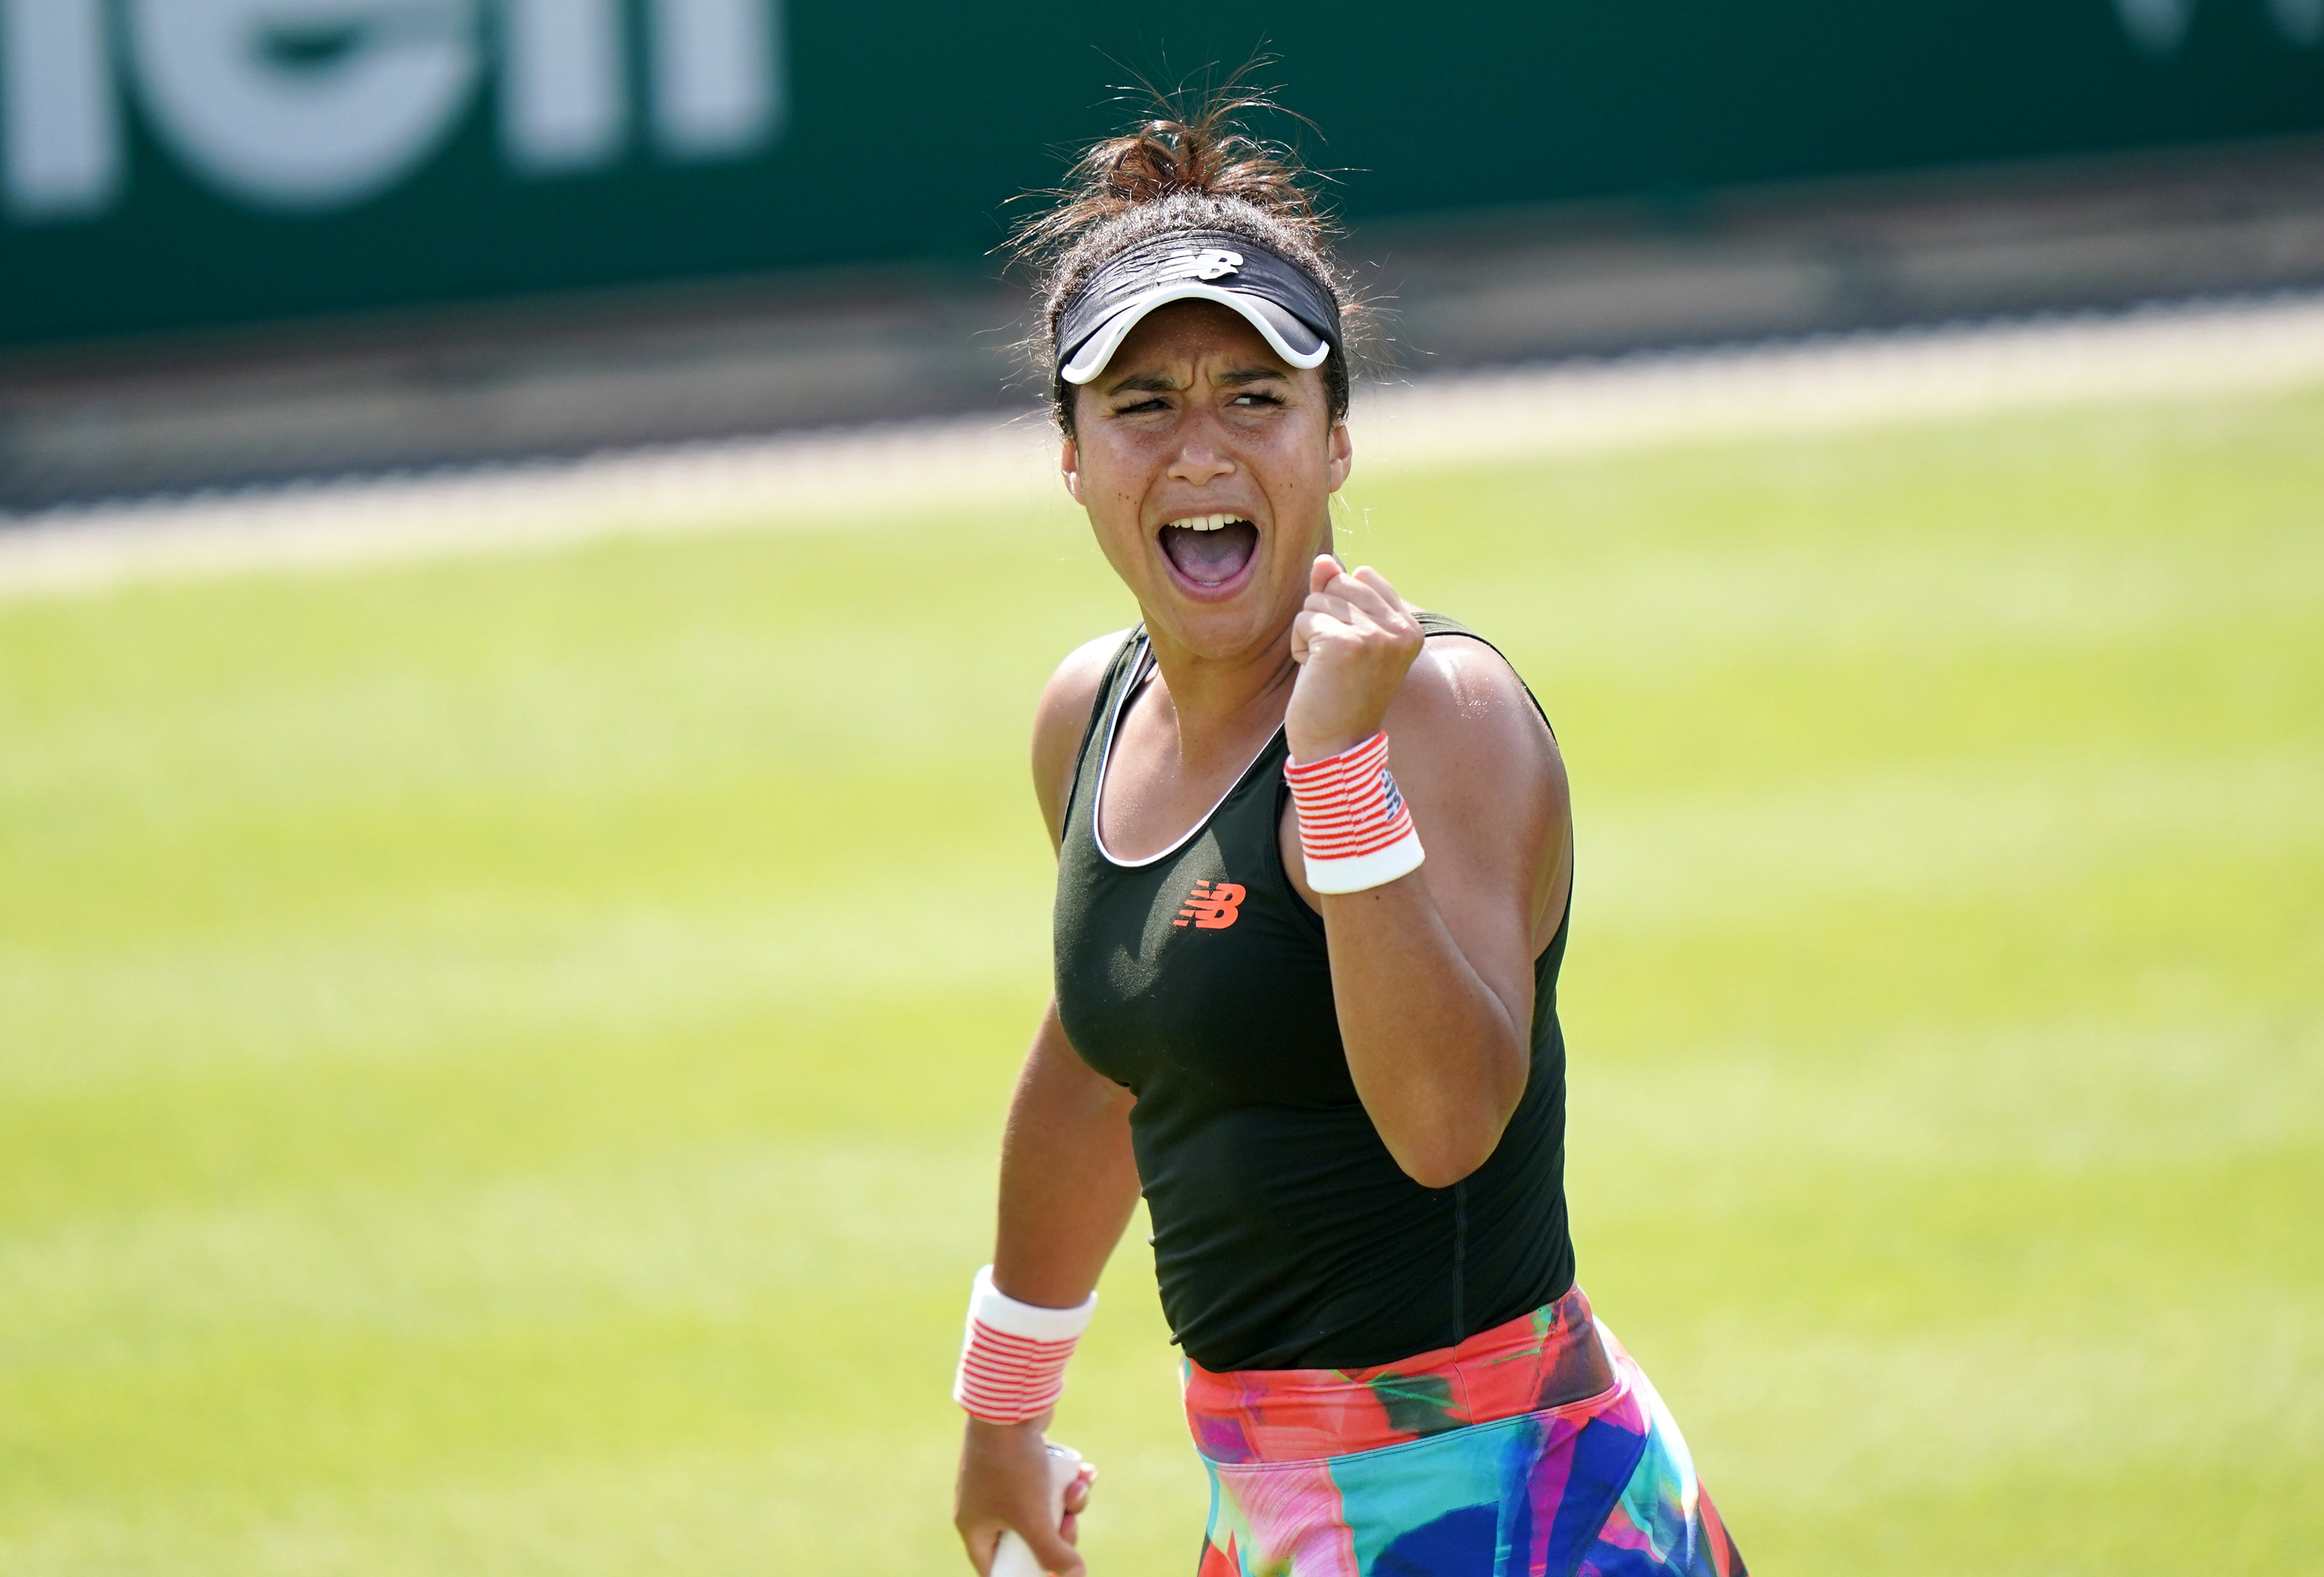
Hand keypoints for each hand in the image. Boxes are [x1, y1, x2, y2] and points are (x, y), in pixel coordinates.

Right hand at [954, 1417, 1096, 1575]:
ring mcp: (1003, 1478)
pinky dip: (1068, 1481)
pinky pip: (1048, 1481)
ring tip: (1078, 1489)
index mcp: (975, 1526)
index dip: (1024, 1574)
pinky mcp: (1022, 1457)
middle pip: (1028, 1538)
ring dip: (1068, 1504)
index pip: (995, 1567)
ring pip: (1043, 1508)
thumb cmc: (1012, 1466)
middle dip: (1056, 1533)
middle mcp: (985, 1504)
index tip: (1050, 1574)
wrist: (1010, 1405)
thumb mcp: (1033, 1519)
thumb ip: (1054, 1554)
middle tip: (1070, 1525)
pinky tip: (1086, 1474)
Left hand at [1286, 556, 1423, 761]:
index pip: (1362, 576)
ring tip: (1327, 669)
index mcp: (1410, 627)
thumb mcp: (1348, 637)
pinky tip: (1315, 674)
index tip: (1352, 648)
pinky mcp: (1344, 644)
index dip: (1342, 607)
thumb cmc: (1340, 693)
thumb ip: (1339, 595)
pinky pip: (1303, 621)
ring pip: (1317, 601)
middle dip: (1324, 618)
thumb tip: (1324, 560)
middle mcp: (1399, 629)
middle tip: (1336, 661)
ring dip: (1310, 634)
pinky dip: (1300, 646)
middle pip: (1338, 584)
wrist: (1337, 746)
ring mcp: (1374, 635)